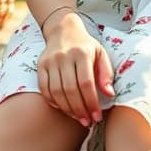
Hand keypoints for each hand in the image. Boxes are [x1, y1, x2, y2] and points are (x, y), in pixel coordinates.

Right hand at [38, 12, 114, 126]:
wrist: (63, 29)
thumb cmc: (86, 46)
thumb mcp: (101, 54)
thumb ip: (106, 74)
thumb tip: (110, 94)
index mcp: (82, 53)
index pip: (86, 83)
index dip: (91, 102)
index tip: (97, 116)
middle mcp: (64, 56)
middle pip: (71, 89)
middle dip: (80, 109)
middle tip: (87, 121)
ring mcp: (50, 61)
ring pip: (56, 91)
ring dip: (67, 109)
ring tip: (77, 117)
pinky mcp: (41, 65)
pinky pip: (44, 88)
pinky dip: (52, 101)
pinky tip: (63, 108)